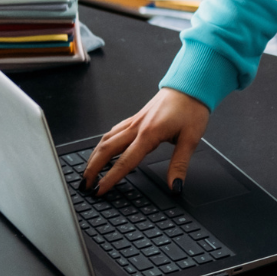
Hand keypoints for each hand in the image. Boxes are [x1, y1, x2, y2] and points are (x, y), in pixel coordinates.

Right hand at [80, 87, 210, 195]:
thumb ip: (180, 165)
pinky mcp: (136, 117)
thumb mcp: (191, 139)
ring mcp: (134, 121)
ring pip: (106, 139)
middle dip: (92, 169)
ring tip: (88, 171)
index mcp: (149, 134)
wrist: (190, 85)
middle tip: (85, 185)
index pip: (124, 162)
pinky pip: (114, 131)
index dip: (110, 179)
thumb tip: (175, 185)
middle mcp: (137, 127)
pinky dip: (104, 143)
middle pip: (106, 149)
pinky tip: (103, 149)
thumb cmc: (192, 108)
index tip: (99, 191)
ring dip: (94, 156)